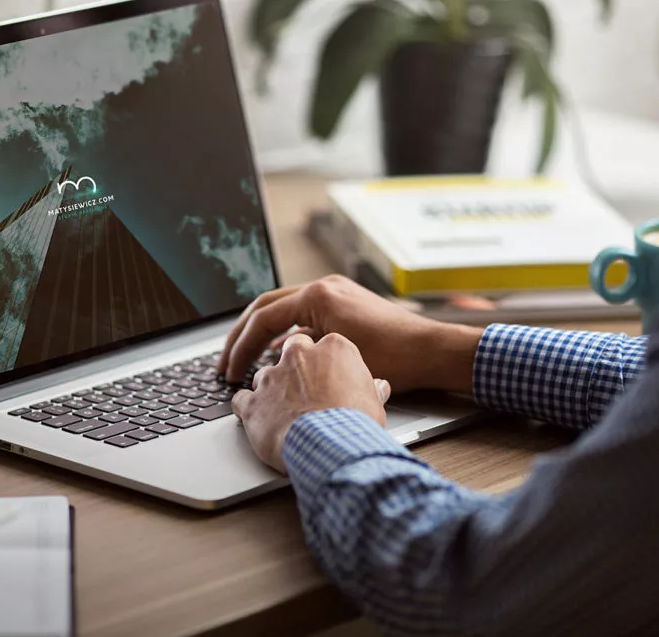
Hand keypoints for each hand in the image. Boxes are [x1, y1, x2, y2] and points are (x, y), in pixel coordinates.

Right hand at [218, 275, 482, 395]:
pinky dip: (286, 335)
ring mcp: (335, 292)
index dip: (241, 347)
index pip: (263, 318)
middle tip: (225, 364)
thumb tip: (272, 360)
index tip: (230, 372)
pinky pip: (303, 315)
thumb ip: (299, 352)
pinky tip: (279, 358)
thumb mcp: (337, 357)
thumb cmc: (395, 358)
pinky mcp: (344, 303)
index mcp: (319, 295)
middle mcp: (324, 287)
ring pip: (283, 310)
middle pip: (266, 307)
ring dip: (262, 335)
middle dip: (241, 337)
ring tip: (245, 362)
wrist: (433, 351)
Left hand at [231, 332, 390, 473]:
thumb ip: (370, 389)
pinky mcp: (253, 402)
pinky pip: (242, 400)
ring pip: (264, 375)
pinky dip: (248, 409)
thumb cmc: (355, 424)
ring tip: (283, 412)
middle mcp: (298, 355)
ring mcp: (272, 377)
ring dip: (272, 390)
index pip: (323, 344)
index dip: (324, 363)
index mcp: (332, 348)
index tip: (327, 376)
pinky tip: (258, 421)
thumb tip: (379, 388)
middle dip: (295, 368)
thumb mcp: (374, 403)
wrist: (331, 447)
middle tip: (304, 389)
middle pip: (291, 352)